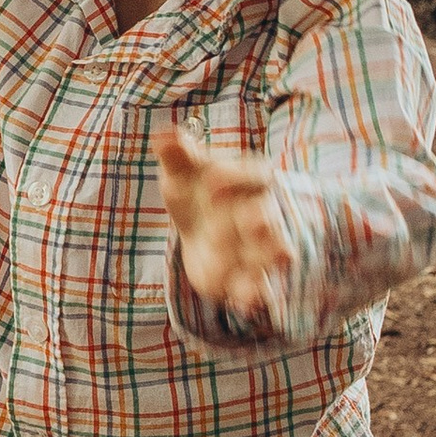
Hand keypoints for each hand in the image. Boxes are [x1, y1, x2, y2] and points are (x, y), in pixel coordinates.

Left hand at [159, 128, 286, 321]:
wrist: (204, 224)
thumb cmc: (197, 189)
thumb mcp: (184, 171)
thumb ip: (178, 154)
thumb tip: (163, 134)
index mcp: (250, 179)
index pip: (253, 174)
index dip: (235, 176)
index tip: (211, 181)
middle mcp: (262, 212)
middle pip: (267, 216)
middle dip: (261, 221)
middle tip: (251, 223)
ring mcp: (259, 246)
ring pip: (271, 252)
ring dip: (267, 258)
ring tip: (272, 263)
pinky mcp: (251, 275)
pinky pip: (260, 286)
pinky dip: (255, 294)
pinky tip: (246, 302)